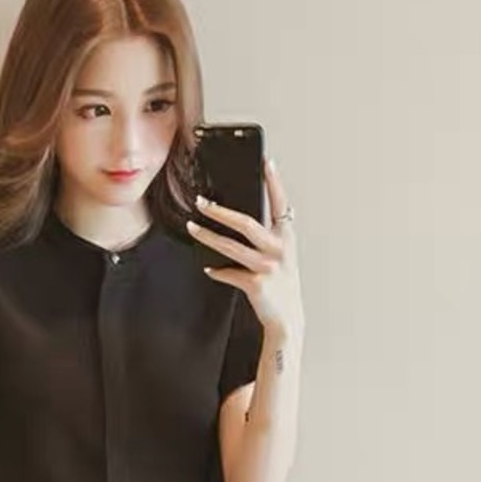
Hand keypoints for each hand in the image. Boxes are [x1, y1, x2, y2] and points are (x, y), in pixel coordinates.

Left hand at [186, 155, 303, 344]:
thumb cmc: (282, 285)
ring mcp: (268, 267)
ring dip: (208, 236)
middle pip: (247, 223)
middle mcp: (280, 249)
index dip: (274, 182)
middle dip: (221, 211)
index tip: (266, 162)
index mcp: (287, 237)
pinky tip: (208, 267)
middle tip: (201, 202)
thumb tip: (239, 220)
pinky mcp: (256, 285)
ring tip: (192, 228)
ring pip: (232, 247)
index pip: (281, 204)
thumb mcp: (282, 256)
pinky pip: (229, 273)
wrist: (288, 319)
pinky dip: (217, 270)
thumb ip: (269, 237)